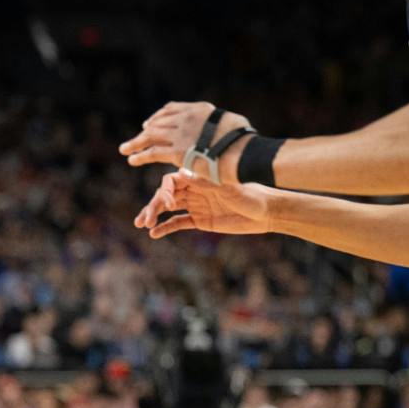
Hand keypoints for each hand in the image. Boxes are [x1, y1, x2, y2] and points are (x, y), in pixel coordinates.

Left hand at [119, 102, 249, 181]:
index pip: (172, 109)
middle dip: (144, 131)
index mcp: (200, 109)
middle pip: (158, 122)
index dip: (158, 116)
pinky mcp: (177, 152)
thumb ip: (218, 124)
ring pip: (151, 136)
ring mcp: (180, 134)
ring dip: (135, 142)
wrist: (245, 153)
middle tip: (135, 138)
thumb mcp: (231, 123)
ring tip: (124, 149)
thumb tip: (218, 130)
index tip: (150, 123)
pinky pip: (152, 152)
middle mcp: (187, 118)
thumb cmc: (245, 142)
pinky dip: (140, 156)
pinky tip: (132, 160)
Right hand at [133, 170, 275, 238]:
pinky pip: (178, 223)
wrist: (266, 212)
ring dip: (154, 215)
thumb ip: (208, 183)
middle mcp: (194, 190)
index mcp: (199, 179)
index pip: (172, 181)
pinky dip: (166, 227)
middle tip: (144, 220)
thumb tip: (185, 174)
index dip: (165, 191)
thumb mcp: (230, 190)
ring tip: (142, 224)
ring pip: (168, 209)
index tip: (167, 204)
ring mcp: (195, 205)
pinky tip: (155, 233)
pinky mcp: (200, 220)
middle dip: (153, 206)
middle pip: (166, 196)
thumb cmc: (251, 196)